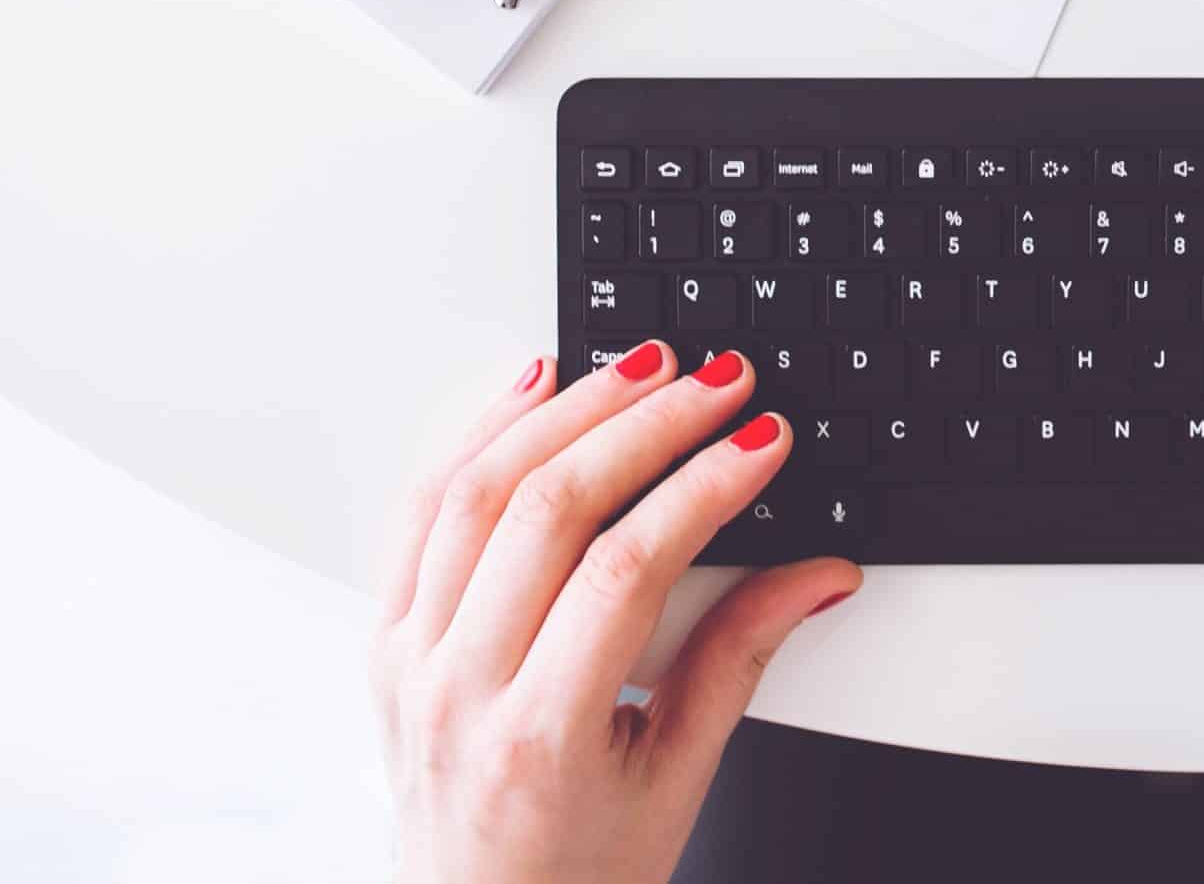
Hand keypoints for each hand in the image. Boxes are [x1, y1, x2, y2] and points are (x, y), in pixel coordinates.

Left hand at [372, 343, 859, 883]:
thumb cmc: (575, 875)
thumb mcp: (678, 780)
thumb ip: (740, 659)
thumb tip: (817, 574)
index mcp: (540, 735)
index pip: (626, 570)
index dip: (703, 487)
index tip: (760, 440)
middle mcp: (459, 689)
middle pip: (547, 510)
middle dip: (644, 425)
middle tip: (716, 384)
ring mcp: (409, 660)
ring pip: (473, 492)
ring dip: (563, 412)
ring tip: (637, 370)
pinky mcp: (386, 639)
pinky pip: (418, 511)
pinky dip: (473, 435)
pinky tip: (527, 390)